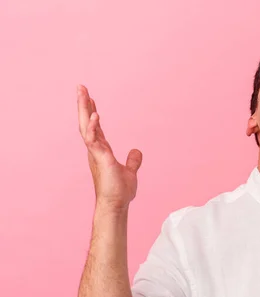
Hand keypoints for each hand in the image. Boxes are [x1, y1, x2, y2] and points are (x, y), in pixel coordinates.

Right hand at [77, 85, 142, 210]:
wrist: (116, 205)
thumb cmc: (120, 191)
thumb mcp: (129, 172)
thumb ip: (132, 161)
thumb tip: (136, 151)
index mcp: (101, 151)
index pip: (95, 127)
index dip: (92, 112)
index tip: (90, 98)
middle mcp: (95, 150)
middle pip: (86, 122)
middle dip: (83, 104)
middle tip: (80, 87)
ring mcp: (96, 153)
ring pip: (86, 126)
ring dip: (84, 109)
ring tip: (83, 92)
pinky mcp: (100, 159)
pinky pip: (93, 139)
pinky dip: (93, 127)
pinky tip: (95, 115)